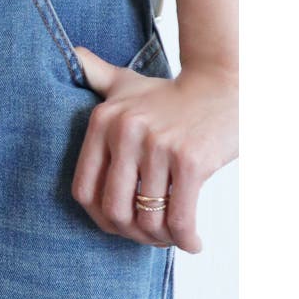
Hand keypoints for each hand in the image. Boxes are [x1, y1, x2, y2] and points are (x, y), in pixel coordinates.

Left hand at [71, 46, 237, 252]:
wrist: (227, 84)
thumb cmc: (170, 94)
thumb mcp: (126, 82)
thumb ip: (94, 73)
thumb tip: (72, 55)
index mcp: (102, 121)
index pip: (83, 189)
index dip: (98, 217)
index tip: (117, 224)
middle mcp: (124, 132)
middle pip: (113, 209)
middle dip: (130, 234)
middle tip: (147, 237)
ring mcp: (157, 147)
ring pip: (147, 218)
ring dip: (159, 241)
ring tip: (170, 239)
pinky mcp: (190, 161)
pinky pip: (179, 218)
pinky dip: (185, 239)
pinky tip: (192, 243)